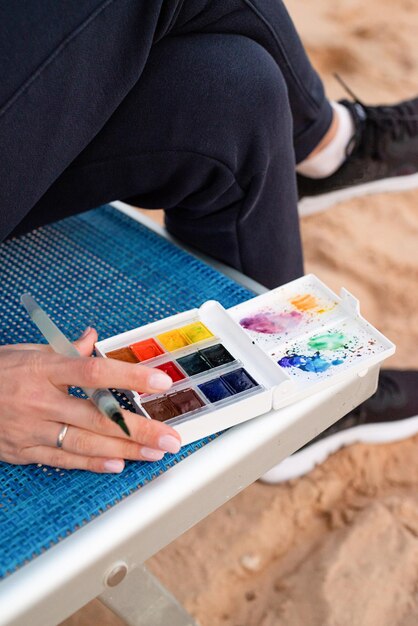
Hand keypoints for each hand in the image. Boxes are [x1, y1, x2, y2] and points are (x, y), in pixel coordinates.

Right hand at [0, 327, 180, 472]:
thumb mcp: (26, 352)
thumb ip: (63, 350)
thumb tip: (91, 338)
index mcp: (43, 369)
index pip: (94, 371)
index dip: (129, 376)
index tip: (159, 381)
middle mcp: (40, 401)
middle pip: (98, 417)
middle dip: (139, 429)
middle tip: (170, 437)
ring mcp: (32, 429)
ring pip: (85, 443)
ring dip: (124, 450)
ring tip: (154, 454)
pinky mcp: (24, 451)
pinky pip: (63, 460)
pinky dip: (92, 464)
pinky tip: (118, 465)